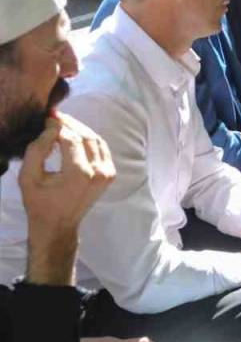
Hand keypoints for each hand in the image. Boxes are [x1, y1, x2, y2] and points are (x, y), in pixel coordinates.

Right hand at [21, 114, 116, 284]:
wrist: (58, 225)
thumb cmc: (39, 202)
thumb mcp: (29, 177)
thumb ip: (38, 149)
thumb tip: (51, 127)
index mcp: (79, 173)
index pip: (70, 138)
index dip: (58, 125)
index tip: (47, 117)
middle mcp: (98, 172)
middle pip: (86, 136)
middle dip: (70, 124)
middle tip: (55, 116)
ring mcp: (107, 173)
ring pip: (96, 140)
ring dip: (81, 129)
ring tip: (63, 124)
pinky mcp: (110, 175)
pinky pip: (102, 149)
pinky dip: (90, 139)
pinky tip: (75, 136)